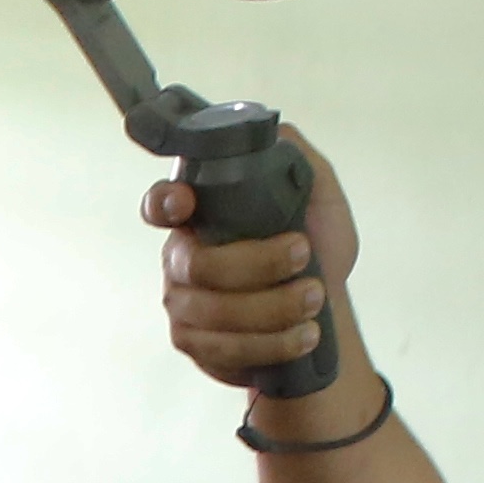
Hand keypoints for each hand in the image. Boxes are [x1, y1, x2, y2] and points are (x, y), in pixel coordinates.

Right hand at [145, 127, 359, 396]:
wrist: (323, 307)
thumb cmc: (316, 244)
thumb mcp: (317, 193)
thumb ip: (294, 159)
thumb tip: (273, 133)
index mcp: (202, 214)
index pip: (160, 204)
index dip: (164, 203)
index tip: (187, 203)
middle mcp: (181, 258)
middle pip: (196, 264)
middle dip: (254, 262)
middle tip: (303, 252)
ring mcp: (184, 305)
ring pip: (212, 311)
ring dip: (271, 307)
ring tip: (316, 298)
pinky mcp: (197, 345)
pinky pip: (224, 349)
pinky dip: (272, 342)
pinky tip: (305, 334)